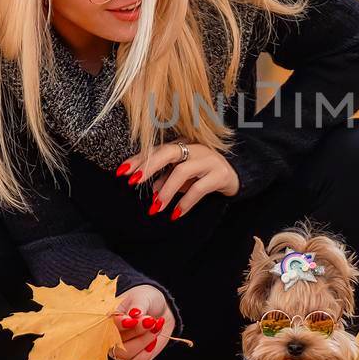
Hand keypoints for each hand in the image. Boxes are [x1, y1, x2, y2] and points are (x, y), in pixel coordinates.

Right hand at [109, 284, 174, 359]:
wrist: (160, 309)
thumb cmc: (146, 300)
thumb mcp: (142, 296)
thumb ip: (137, 305)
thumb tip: (134, 314)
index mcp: (107, 318)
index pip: (106, 325)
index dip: (119, 324)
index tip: (134, 318)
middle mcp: (109, 336)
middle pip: (116, 341)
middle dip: (137, 331)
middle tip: (151, 320)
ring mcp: (119, 350)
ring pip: (125, 354)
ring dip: (144, 341)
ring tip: (156, 326)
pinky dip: (142, 359)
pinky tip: (152, 345)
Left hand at [118, 141, 238, 219]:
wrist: (236, 175)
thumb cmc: (204, 174)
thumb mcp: (183, 177)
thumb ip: (166, 180)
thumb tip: (151, 191)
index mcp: (183, 145)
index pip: (157, 150)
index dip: (139, 160)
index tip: (122, 172)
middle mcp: (195, 149)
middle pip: (168, 152)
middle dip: (148, 166)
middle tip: (133, 182)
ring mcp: (208, 160)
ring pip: (182, 171)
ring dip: (166, 191)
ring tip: (155, 208)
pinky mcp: (220, 175)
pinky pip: (199, 189)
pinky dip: (185, 202)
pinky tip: (176, 214)